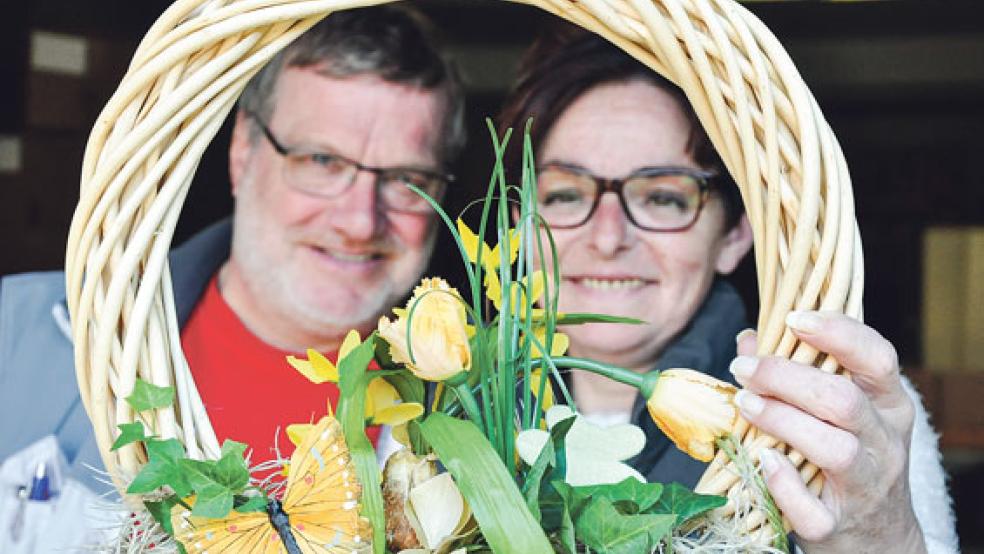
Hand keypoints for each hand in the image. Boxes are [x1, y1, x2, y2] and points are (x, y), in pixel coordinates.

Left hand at [730, 311, 925, 552]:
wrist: (880, 539)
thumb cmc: (850, 460)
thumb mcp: (839, 414)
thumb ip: (798, 371)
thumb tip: (748, 339)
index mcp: (887, 405)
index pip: (878, 359)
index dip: (838, 334)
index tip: (794, 318)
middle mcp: (883, 442)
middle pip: (843, 401)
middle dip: (787, 378)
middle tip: (743, 368)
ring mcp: (865, 486)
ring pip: (834, 449)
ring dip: (781, 420)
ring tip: (745, 404)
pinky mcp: (836, 525)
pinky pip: (811, 508)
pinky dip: (784, 484)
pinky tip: (762, 460)